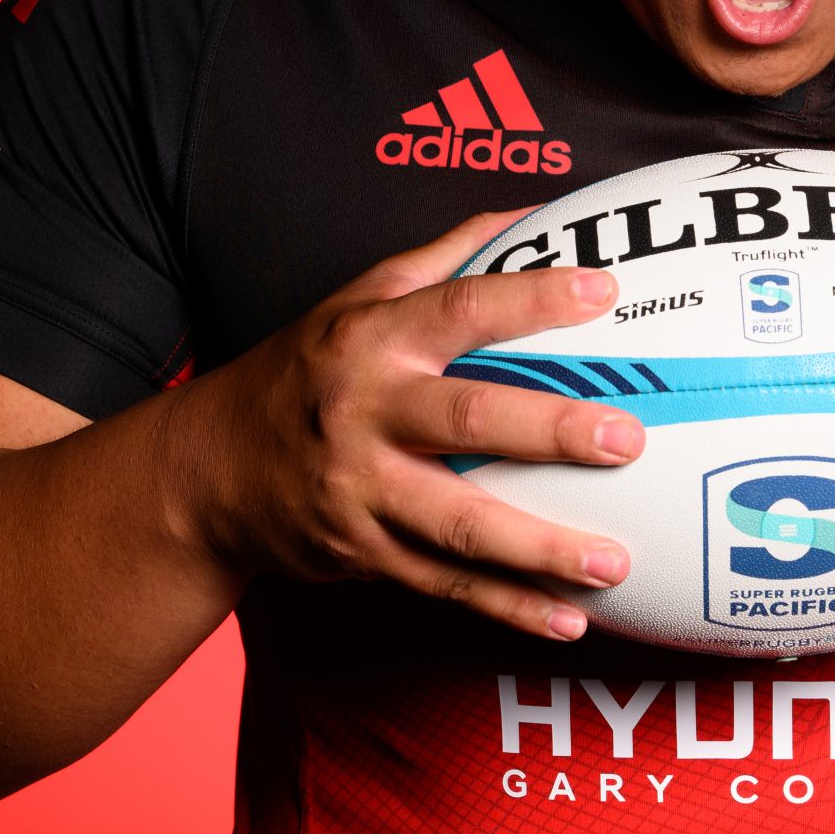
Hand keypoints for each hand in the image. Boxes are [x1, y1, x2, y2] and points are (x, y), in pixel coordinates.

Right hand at [174, 207, 645, 639]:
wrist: (209, 469)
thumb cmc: (307, 371)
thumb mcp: (357, 300)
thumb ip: (443, 258)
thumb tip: (526, 212)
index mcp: (372, 339)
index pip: (461, 308)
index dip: (531, 297)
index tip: (604, 291)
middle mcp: (365, 413)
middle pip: (467, 421)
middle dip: (550, 432)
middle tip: (626, 441)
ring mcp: (361, 490)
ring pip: (459, 524)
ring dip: (540, 548)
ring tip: (613, 561)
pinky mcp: (362, 553)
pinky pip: (445, 584)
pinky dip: (507, 607)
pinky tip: (568, 621)